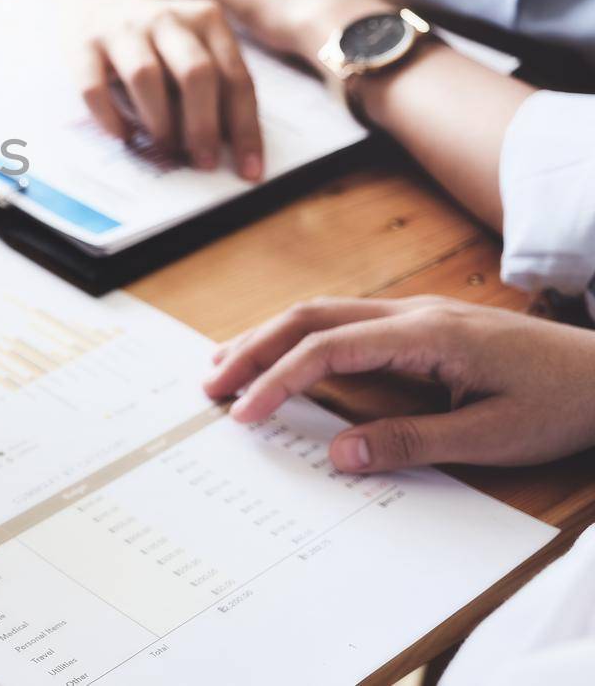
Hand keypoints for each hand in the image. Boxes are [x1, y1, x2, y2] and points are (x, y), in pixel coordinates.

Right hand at [66, 0, 265, 177]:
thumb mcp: (195, 39)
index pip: (235, 78)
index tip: (248, 168)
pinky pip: (94, 87)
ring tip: (166, 148)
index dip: (244, 127)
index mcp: (206, 19)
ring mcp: (122, 30)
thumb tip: (229, 144)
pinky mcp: (83, 45)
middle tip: (205, 162)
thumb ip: (215, 79)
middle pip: (195, 73)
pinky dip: (110, 118)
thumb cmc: (157, 31)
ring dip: (159, 121)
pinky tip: (123, 135)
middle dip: (203, 126)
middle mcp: (166, 20)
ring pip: (145, 76)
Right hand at [203, 295, 594, 472]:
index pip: (329, 348)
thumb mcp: (493, 436)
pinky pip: (345, 324)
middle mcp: (412, 313)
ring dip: (270, 337)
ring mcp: (416, 315)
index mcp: (426, 334)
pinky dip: (301, 339)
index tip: (245, 414)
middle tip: (209, 384)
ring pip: (323, 313)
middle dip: (254, 347)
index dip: (278, 379)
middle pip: (311, 316)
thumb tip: (338, 455)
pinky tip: (284, 357)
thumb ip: (412, 443)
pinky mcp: (422, 328)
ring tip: (225, 365)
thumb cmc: (563, 402)